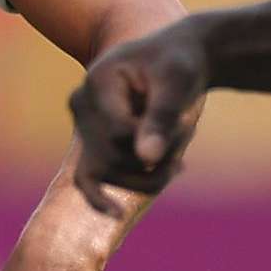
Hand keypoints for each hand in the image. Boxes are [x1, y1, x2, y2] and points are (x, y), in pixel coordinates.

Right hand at [66, 15, 213, 208]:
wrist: (173, 57)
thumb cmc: (178, 62)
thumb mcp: (178, 81)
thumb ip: (161, 117)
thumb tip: (147, 160)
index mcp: (98, 81)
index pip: (120, 133)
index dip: (157, 139)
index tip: (187, 123)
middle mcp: (81, 104)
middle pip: (113, 156)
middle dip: (159, 155)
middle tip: (188, 132)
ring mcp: (83, 126)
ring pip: (108, 173)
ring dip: (150, 171)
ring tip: (178, 150)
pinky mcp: (91, 143)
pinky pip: (87, 179)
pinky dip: (101, 198)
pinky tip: (117, 213)